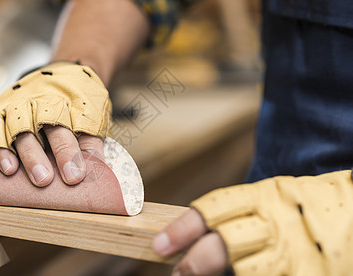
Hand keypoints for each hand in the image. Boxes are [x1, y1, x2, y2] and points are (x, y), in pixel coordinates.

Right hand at [0, 62, 111, 186]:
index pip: (65, 128)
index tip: (74, 176)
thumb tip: (96, 169)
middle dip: (37, 156)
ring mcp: (15, 107)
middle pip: (34, 129)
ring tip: (15, 172)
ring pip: (11, 130)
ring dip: (12, 153)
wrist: (61, 74)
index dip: (68, 154)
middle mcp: (36, 102)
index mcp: (63, 101)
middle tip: (44, 180)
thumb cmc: (78, 100)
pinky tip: (4, 166)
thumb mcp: (92, 114)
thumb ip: (91, 141)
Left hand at [154, 170, 352, 275]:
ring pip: (248, 271)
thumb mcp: (272, 195)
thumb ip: (238, 213)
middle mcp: (278, 221)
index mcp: (265, 194)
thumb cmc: (302, 204)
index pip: (215, 207)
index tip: (160, 244)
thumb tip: (192, 236)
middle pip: (227, 241)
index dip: (184, 227)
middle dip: (196, 261)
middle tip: (177, 273)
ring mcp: (297, 251)